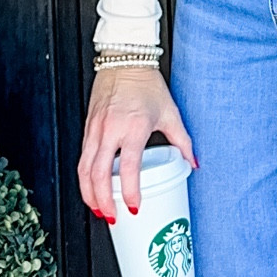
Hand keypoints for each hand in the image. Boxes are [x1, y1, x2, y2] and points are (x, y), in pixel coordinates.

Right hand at [78, 67, 195, 223]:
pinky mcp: (87, 126)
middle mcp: (110, 130)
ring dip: (88, 192)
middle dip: (102, 200)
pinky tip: (91, 187)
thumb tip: (193, 163)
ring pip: (84, 168)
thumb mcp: (170, 113)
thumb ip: (182, 141)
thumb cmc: (146, 84)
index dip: (129, 191)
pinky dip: (85, 176)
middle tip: (112, 216)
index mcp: (134, 127)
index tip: (134, 206)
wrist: (124, 59)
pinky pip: (82, 157)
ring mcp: (95, 129)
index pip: (128, 168)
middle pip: (98, 174)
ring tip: (98, 208)